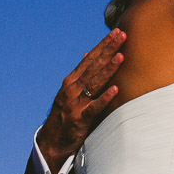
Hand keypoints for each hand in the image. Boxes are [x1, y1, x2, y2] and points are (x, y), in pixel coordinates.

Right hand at [37, 27, 125, 173]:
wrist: (51, 141)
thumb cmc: (65, 113)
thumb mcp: (71, 90)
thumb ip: (81, 73)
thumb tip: (88, 52)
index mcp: (72, 80)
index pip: (90, 58)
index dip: (103, 44)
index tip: (116, 31)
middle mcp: (72, 88)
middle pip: (94, 66)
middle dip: (108, 49)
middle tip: (122, 35)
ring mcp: (75, 103)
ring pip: (94, 83)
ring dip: (108, 69)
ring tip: (120, 56)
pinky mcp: (79, 119)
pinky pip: (94, 107)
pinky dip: (105, 98)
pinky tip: (116, 90)